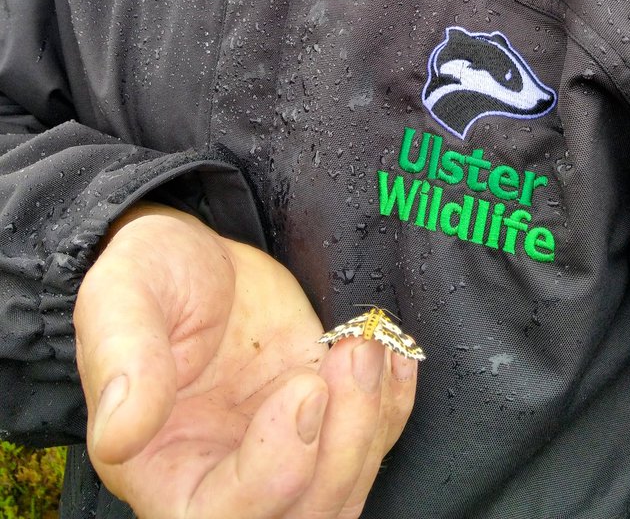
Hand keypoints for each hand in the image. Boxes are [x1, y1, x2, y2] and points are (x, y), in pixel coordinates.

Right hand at [74, 204, 416, 518]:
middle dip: (343, 447)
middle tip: (354, 354)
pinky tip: (392, 355)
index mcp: (162, 468)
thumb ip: (123, 361)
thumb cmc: (148, 275)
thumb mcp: (122, 297)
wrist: (193, 253)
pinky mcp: (320, 418)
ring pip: (342, 491)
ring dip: (371, 425)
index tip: (304, 385)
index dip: (276, 467)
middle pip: (300, 516)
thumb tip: (120, 434)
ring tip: (368, 343)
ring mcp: (279, 450)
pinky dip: (392, 409)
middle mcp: (222, 479)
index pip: (223, 516)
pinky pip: (370, 444)